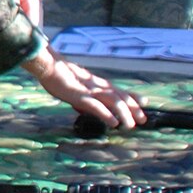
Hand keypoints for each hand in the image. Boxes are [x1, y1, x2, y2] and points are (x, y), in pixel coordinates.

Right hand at [22, 48, 143, 129]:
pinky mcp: (81, 97)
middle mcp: (97, 86)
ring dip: (124, 114)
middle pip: (121, 96)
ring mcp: (90, 91)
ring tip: (130, 125)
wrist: (49, 66)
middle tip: (143, 119)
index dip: (132, 96)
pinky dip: (107, 115)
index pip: (119, 90)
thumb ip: (85, 95)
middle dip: (134, 108)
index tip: (144, 102)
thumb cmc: (59, 76)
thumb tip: (88, 107)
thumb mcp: (76, 86)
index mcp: (97, 83)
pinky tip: (113, 123)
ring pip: (113, 102)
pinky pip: (97, 106)